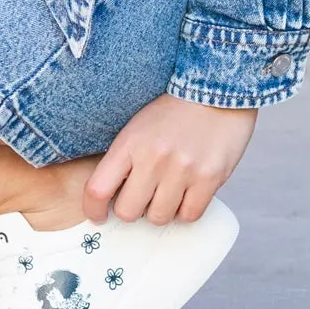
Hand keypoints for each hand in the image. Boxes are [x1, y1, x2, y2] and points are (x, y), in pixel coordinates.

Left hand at [84, 96, 257, 225]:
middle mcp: (153, 158)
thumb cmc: (172, 113)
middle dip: (132, 210)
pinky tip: (186, 193)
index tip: (99, 215)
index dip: (93, 210)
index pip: (97, 190)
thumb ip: (123, 160)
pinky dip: (185, 210)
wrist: (216, 91)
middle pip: (128, 212)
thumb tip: (107, 198)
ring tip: (167, 190)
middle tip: (140, 198)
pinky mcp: (209, 178)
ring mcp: (182, 170)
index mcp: (129, 143)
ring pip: (159, 217)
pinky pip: (188, 216)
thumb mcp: (136, 128)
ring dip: (160, 209)